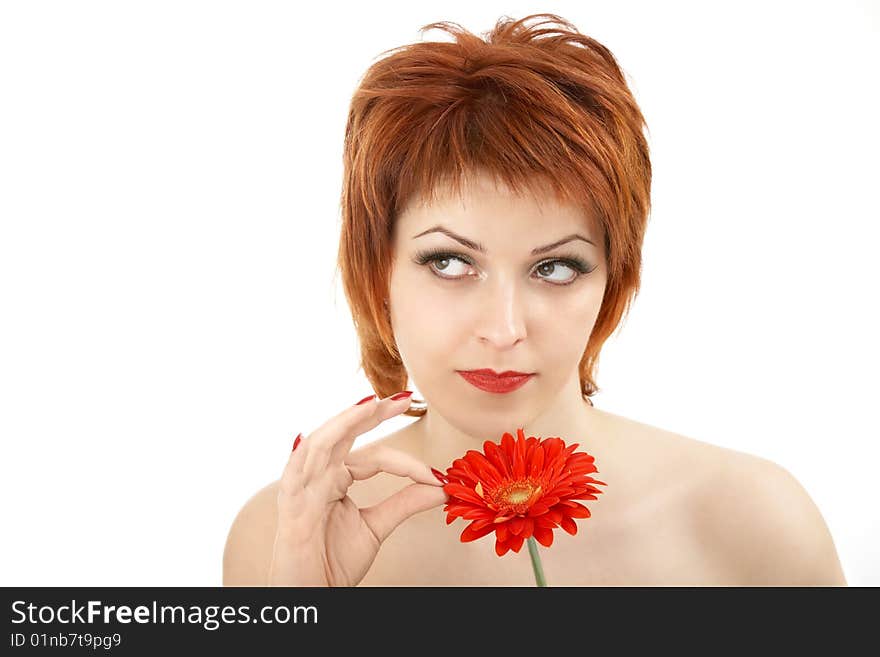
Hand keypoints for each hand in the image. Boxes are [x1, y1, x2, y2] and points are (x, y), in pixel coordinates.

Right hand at [267, 391, 446, 585]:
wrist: (311, 595)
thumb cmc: (333, 560)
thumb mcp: (377, 525)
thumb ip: (405, 502)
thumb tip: (442, 485)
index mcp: (337, 477)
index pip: (375, 457)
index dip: (407, 463)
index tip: (438, 476)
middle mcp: (319, 475)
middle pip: (344, 434)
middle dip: (373, 413)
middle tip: (405, 397)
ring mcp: (302, 486)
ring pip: (321, 443)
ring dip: (345, 421)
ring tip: (372, 404)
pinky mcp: (289, 504)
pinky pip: (295, 471)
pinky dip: (307, 451)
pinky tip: (323, 434)